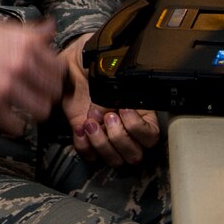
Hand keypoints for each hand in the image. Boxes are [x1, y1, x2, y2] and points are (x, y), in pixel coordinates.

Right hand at [0, 18, 64, 136]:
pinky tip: (5, 115)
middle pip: (54, 92)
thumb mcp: (0, 28)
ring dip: (32, 111)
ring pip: (41, 112)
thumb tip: (52, 27)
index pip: (59, 69)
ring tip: (21, 106)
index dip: (52, 76)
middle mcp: (20, 64)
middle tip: (33, 94)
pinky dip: (13, 124)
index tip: (44, 79)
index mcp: (25, 43)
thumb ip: (30, 32)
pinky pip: (18, 127)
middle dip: (45, 94)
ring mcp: (6, 87)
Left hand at [60, 34, 159, 165]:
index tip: (123, 109)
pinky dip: (84, 145)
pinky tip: (79, 127)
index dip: (137, 127)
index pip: (151, 136)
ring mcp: (107, 135)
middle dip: (119, 137)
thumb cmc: (96, 62)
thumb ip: (119, 89)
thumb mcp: (111, 69)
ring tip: (90, 122)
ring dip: (101, 144)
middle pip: (135, 155)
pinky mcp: (88, 138)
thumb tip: (116, 106)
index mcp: (141, 111)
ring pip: (115, 161)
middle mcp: (127, 128)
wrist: (72, 63)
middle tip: (107, 116)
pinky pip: (90, 156)